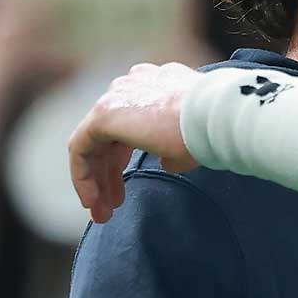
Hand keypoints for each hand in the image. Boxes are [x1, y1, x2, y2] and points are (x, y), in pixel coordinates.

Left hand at [68, 62, 201, 223]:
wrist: (216, 119)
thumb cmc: (213, 131)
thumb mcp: (192, 140)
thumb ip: (173, 149)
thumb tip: (167, 162)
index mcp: (155, 83)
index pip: (130, 123)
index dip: (124, 159)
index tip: (127, 188)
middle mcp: (132, 85)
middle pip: (110, 136)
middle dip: (109, 173)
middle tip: (113, 206)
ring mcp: (116, 97)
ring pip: (94, 144)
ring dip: (96, 180)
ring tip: (103, 213)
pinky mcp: (103, 115)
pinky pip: (81, 149)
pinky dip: (83, 176)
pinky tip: (92, 201)